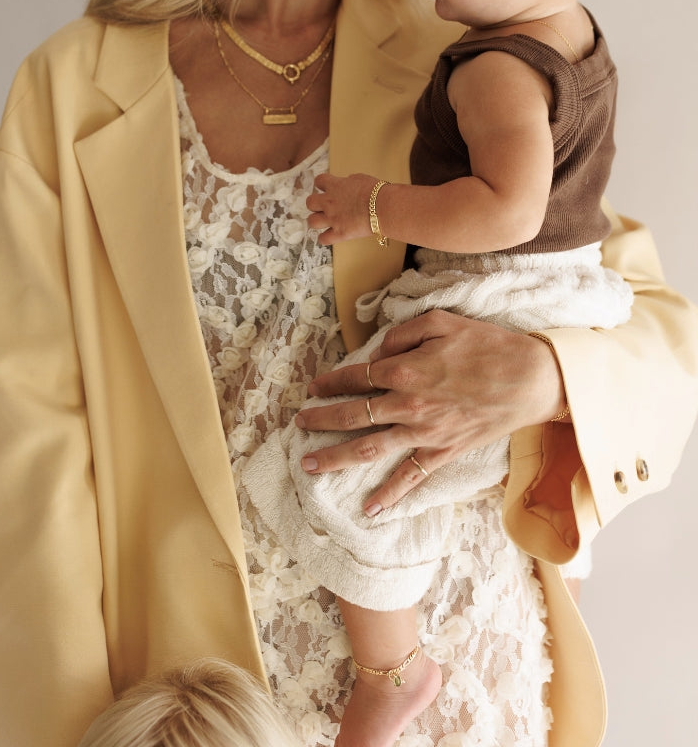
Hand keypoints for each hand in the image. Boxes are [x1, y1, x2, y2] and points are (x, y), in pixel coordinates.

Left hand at [296, 309, 566, 512]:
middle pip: (353, 415)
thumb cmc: (488, 344)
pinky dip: (389, 494)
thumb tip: (377, 351)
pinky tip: (369, 508)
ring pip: (369, 449)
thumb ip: (403, 334)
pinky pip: (411, 477)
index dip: (331, 381)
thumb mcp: (442, 321)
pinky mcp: (444, 451)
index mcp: (406, 369)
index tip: (314, 386)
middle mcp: (408, 404)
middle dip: (321, 420)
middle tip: (299, 424)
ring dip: (335, 458)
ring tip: (309, 464)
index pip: (357, 377)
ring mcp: (425, 432)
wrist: (530, 378)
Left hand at [306, 172, 377, 244]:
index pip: (319, 181)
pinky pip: (323, 239)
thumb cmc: (377, 191)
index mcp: (335, 186)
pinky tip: (329, 236)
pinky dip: (324, 238)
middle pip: (310, 202)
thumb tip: (347, 183)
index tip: (326, 188)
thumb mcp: (361, 178)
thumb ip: (349, 181)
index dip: (322, 185)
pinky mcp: (339, 233)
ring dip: (316, 221)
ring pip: (312, 221)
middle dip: (315, 205)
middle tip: (322, 207)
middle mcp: (330, 202)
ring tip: (323, 222)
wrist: (383, 207)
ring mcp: (333, 218)